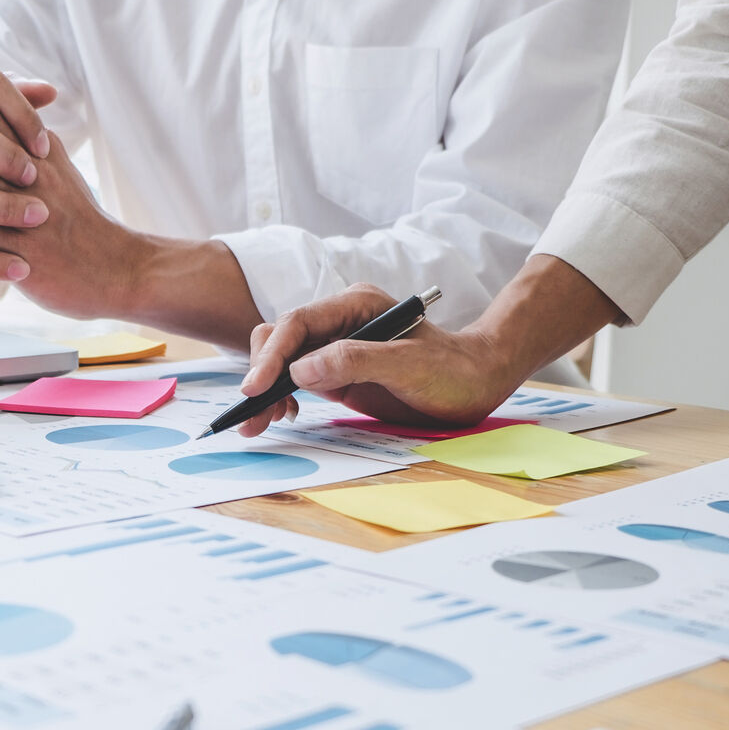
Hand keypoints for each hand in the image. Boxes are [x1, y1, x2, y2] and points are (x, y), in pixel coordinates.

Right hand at [233, 285, 514, 435]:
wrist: (477, 382)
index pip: (299, 322)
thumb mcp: (410, 365)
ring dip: (264, 390)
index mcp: (356, 305)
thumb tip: (300, 370)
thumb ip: (356, 361)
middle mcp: (340, 321)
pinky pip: (294, 379)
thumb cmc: (453, 369)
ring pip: (282, 360)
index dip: (273, 353)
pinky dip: (279, 396)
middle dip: (260, 374)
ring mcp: (335, 346)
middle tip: (251, 417)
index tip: (257, 387)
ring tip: (257, 424)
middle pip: (281, 339)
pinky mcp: (336, 372)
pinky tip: (280, 415)